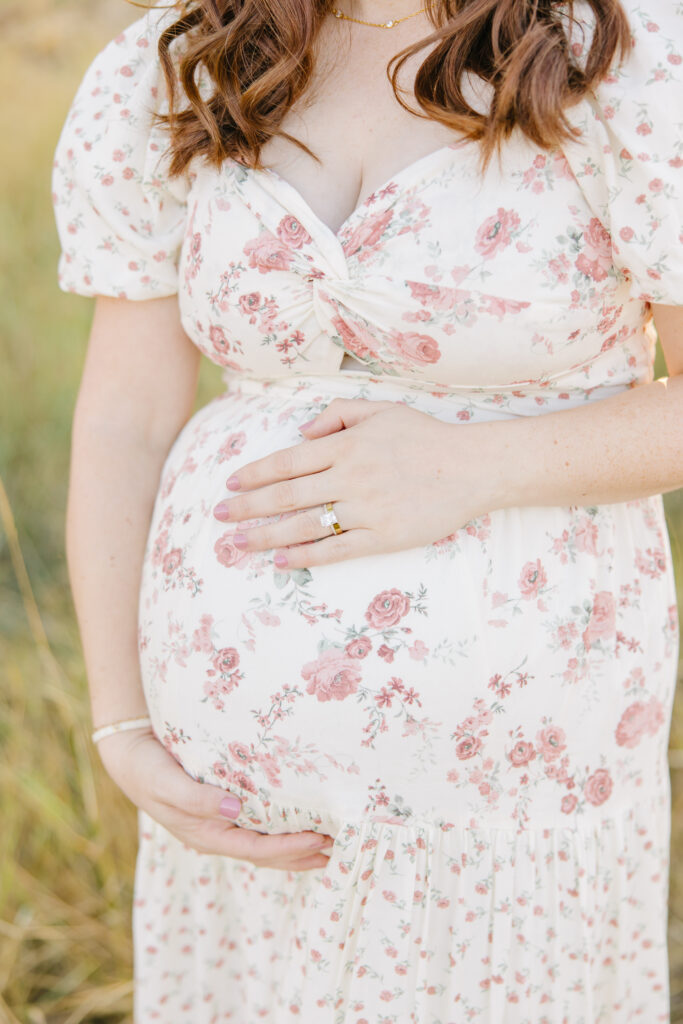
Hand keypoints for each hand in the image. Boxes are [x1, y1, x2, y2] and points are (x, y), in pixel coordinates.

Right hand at [97, 727, 334, 869]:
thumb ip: (198, 798)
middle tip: (336, 851)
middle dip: (299, 856)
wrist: (128, 755)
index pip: (255, 849)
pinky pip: (254, 830)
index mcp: (204, 834)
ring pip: (261, 846)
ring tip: (325, 848)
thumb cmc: (147, 768)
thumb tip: (235, 810)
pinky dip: (278, 834)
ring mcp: (216, 826)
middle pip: (264, 855)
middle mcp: (213, 836)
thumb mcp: (167, 782)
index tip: (317, 841)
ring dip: (293, 849)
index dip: (288, 848)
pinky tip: (295, 827)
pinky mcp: (218, 812)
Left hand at [212, 398, 506, 567]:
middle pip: (286, 495)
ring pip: (304, 525)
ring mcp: (366, 509)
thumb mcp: (381, 410)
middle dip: (247, 507)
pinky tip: (280, 560)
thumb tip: (301, 431)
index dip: (255, 474)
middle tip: (219, 517)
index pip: (287, 461)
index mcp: (346, 445)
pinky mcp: (383, 537)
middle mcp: (350, 476)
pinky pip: (336, 549)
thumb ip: (337, 415)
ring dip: (265, 535)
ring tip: (239, 544)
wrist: (473, 467)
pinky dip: (304, 556)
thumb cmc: (425, 437)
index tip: (231, 485)